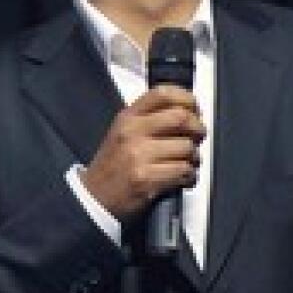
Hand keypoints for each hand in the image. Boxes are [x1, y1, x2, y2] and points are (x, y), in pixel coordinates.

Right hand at [79, 87, 204, 222]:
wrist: (93, 198)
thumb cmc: (112, 166)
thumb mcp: (123, 132)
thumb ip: (149, 119)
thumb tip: (187, 113)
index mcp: (127, 117)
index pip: (162, 94)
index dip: (187, 99)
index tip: (195, 108)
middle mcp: (132, 132)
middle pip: (180, 118)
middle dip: (198, 128)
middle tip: (198, 137)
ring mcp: (138, 156)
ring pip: (186, 147)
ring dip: (194, 157)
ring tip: (187, 162)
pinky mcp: (146, 179)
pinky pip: (183, 171)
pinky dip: (190, 176)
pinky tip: (182, 178)